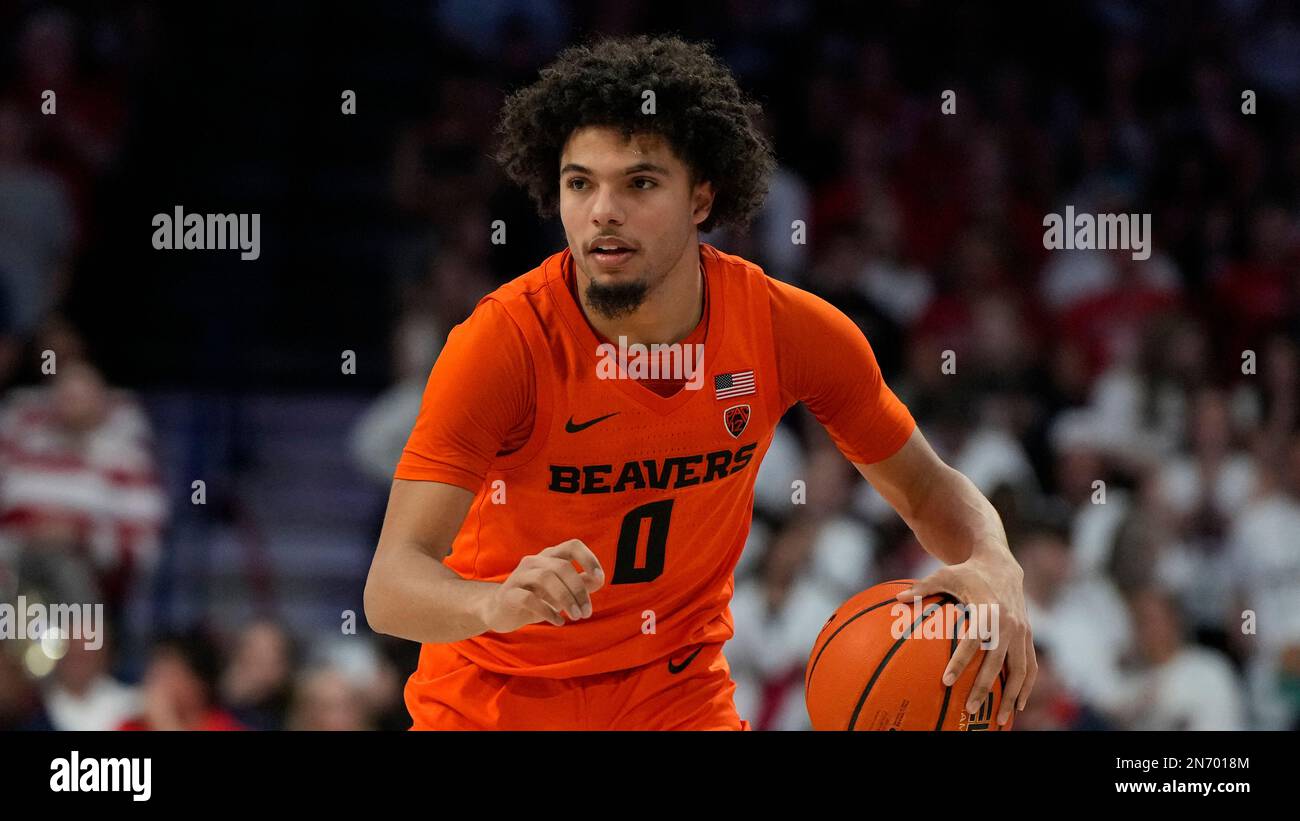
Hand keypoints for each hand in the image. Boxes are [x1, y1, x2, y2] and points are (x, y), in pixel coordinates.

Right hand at [480, 539, 604, 632]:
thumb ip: (582, 583)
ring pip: (545, 578)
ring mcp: (519, 576)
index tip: (599, 578)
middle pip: (562, 566)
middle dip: (578, 590)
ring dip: (565, 598)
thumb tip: (599, 578)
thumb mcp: (563, 590)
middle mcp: (534, 561)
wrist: (501, 611)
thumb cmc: (537, 598)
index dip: (588, 558)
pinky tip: (558, 621)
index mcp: (550, 556)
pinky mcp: (508, 594)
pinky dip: (547, 611)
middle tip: (586, 612)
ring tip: (575, 616)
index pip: (572, 545)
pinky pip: (529, 598)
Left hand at [895, 552, 1036, 726]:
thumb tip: (897, 598)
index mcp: (987, 610)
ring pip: (1021, 670)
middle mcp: (1008, 623)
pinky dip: (1027, 687)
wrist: (1001, 565)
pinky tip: (1018, 705)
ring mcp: (1022, 631)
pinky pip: (1031, 666)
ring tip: (999, 720)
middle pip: (996, 662)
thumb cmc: (967, 572)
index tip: (946, 681)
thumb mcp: (944, 574)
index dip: (960, 661)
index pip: (972, 641)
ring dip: (1012, 696)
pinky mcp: (1028, 636)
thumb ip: (922, 588)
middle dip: (984, 688)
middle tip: (969, 709)